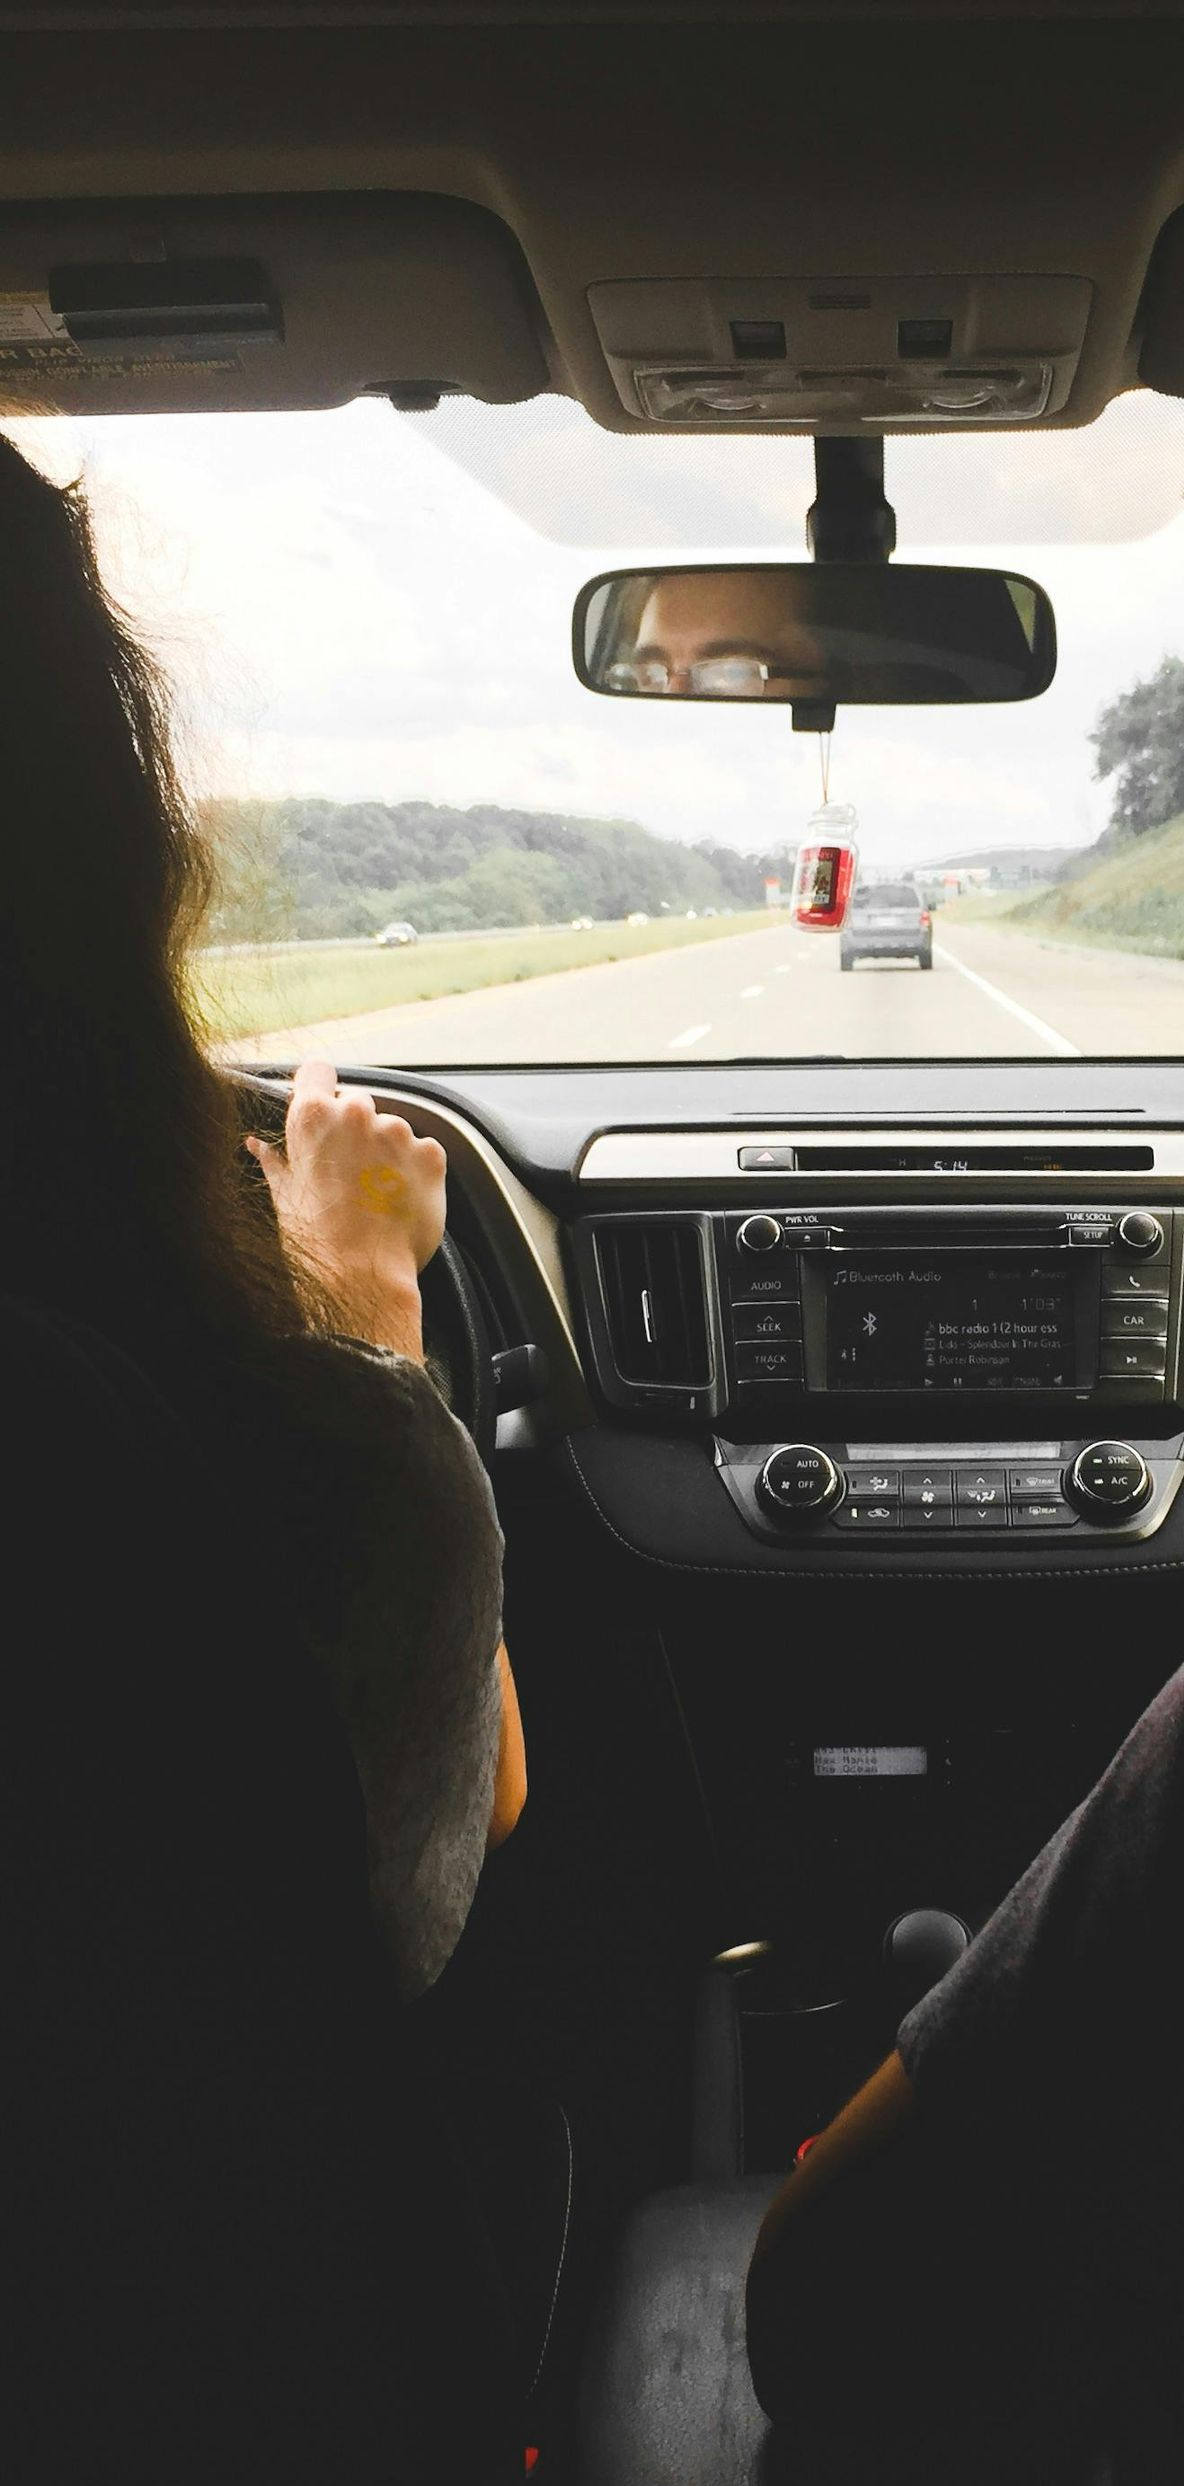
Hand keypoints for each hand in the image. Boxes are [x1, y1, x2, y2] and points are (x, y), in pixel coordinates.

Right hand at [246, 1060, 446, 1344]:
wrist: (360, 1276)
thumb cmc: (315, 1240)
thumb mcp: (284, 1197)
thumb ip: (275, 1161)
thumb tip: (258, 1145)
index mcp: (314, 1116)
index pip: (316, 1071)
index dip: (318, 1087)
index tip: (322, 1105)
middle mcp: (358, 1113)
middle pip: (356, 1103)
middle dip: (353, 1128)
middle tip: (347, 1170)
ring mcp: (398, 1132)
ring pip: (391, 1128)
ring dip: (386, 1151)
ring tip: (374, 1192)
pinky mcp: (430, 1154)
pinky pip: (422, 1150)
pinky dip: (413, 1169)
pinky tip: (397, 1198)